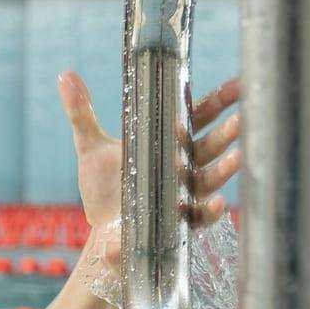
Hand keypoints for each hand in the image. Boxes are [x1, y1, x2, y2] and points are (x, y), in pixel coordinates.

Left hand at [58, 71, 242, 262]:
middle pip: (210, 146)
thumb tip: (65, 76)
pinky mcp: (177, 225)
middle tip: (244, 119)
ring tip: (237, 157)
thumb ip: (81, 113)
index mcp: (168, 144)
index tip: (239, 85)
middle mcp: (181, 168)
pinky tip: (218, 204)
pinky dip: (210, 212)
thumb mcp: (91, 148)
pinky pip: (199, 218)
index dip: (220, 101)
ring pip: (209, 179)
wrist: (100, 232)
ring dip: (225, 169)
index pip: (198, 117)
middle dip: (227, 133)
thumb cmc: (103, 188)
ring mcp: (182, 195)